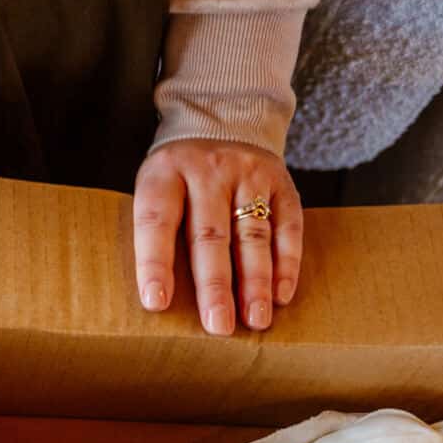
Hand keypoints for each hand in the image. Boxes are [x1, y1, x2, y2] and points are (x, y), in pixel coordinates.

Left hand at [133, 139, 303, 334]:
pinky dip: (286, 264)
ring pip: (253, 235)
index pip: (157, 221)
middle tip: (217, 326)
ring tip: (255, 320)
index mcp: (165, 173)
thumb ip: (156, 228)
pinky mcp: (282, 182)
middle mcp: (208, 171)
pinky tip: (282, 295)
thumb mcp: (154, 184)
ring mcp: (249, 174)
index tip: (157, 303)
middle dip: (214, 286)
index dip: (154, 263)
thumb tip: (158, 297)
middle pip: (210, 235)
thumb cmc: (178, 173)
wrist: (223, 116)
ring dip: (255, 282)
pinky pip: (288, 226)